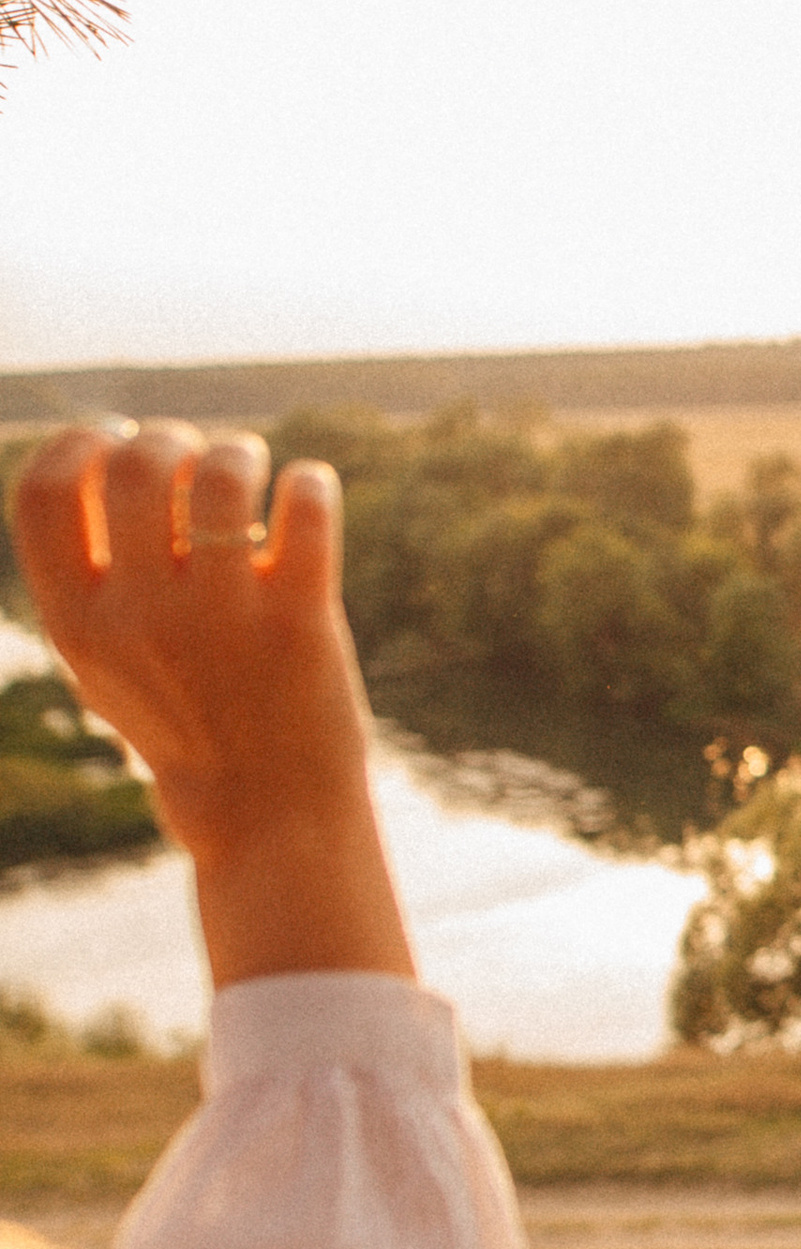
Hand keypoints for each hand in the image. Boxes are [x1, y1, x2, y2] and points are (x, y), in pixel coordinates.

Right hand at [11, 422, 413, 982]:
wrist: (266, 811)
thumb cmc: (188, 722)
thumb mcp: (105, 663)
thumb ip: (92, 577)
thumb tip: (106, 459)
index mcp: (79, 625)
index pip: (41, 495)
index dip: (76, 443)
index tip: (114, 437)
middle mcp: (141, 618)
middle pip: (134, 465)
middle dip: (171, 437)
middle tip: (199, 458)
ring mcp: (221, 619)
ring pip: (221, 474)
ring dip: (241, 452)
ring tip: (255, 473)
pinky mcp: (299, 622)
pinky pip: (306, 508)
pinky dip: (311, 483)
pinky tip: (308, 496)